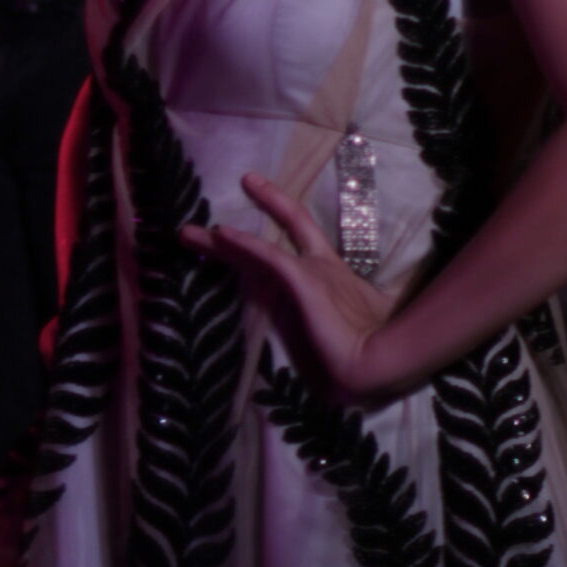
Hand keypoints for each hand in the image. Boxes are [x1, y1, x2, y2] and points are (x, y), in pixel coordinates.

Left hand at [181, 172, 399, 395]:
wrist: (379, 368)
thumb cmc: (373, 354)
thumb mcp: (356, 330)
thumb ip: (345, 320)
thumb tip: (346, 326)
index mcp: (332, 275)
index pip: (301, 233)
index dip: (277, 212)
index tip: (257, 197)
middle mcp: (320, 268)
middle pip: (277, 233)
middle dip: (236, 228)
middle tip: (199, 223)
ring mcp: (312, 274)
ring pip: (258, 249)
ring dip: (219, 243)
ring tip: (186, 233)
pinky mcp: (305, 282)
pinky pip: (269, 256)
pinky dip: (245, 244)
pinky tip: (222, 234)